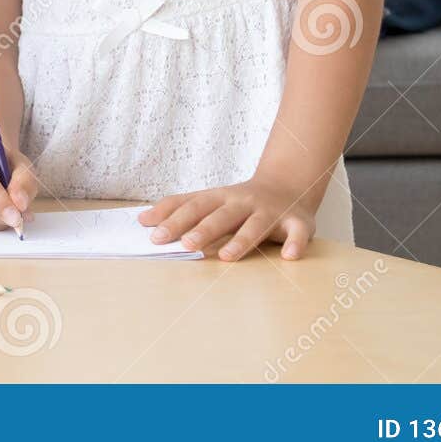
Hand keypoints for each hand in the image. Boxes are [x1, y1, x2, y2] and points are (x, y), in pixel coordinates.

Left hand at [137, 173, 316, 259]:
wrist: (287, 185)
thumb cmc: (239, 201)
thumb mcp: (209, 199)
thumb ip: (179, 208)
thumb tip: (142, 220)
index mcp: (220, 197)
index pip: (194, 206)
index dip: (175, 219)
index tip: (154, 234)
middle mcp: (244, 202)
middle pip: (221, 215)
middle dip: (203, 229)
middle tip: (185, 245)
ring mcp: (271, 211)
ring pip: (256, 225)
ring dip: (241, 240)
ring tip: (226, 256)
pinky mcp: (298, 222)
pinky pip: (298, 233)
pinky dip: (295, 243)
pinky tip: (288, 256)